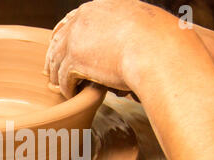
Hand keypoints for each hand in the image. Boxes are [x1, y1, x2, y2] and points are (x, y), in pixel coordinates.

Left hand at [44, 0, 181, 97]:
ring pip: (57, 61)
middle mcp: (82, 19)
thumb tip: (134, 38)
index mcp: (98, 7)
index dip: (64, 36)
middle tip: (53, 72)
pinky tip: (71, 96)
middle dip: (54, 57)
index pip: (70, 21)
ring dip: (58, 76)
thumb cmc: (160, 39)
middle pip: (58, 40)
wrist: (156, 49)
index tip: (62, 48)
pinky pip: (64, 79)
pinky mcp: (74, 61)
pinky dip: (67, 89)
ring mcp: (75, 39)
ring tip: (61, 88)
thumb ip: (129, 27)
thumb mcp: (142, 21)